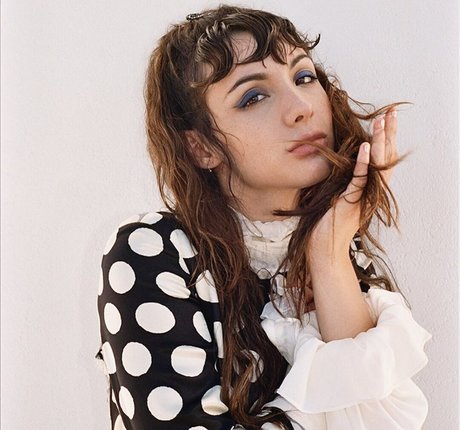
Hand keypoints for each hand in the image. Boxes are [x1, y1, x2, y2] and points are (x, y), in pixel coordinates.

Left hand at [309, 108, 397, 261]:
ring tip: (381, 122)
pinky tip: (365, 147)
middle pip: (386, 159)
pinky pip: (360, 180)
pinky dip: (364, 164)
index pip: (382, 160)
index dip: (386, 139)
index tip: (386, 119)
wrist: (324, 249)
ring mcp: (363, 197)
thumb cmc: (327, 224)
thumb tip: (339, 163)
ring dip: (379, 143)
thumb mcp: (337, 197)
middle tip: (390, 113)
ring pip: (378, 166)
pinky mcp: (352, 202)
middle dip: (388, 134)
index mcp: (369, 190)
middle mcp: (371, 193)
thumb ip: (343, 181)